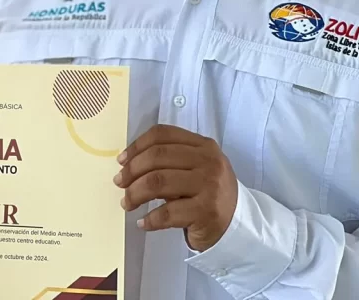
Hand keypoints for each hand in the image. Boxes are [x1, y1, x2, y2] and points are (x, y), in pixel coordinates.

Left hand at [113, 124, 237, 251]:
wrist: (238, 223)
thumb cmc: (208, 192)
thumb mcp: (195, 167)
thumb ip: (169, 159)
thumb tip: (127, 163)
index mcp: (203, 145)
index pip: (162, 134)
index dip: (136, 145)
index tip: (121, 160)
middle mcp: (209, 162)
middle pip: (157, 157)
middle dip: (132, 171)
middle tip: (119, 183)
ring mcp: (209, 186)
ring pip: (158, 182)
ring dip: (135, 193)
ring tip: (127, 203)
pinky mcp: (207, 212)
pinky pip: (167, 213)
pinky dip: (150, 219)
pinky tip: (143, 223)